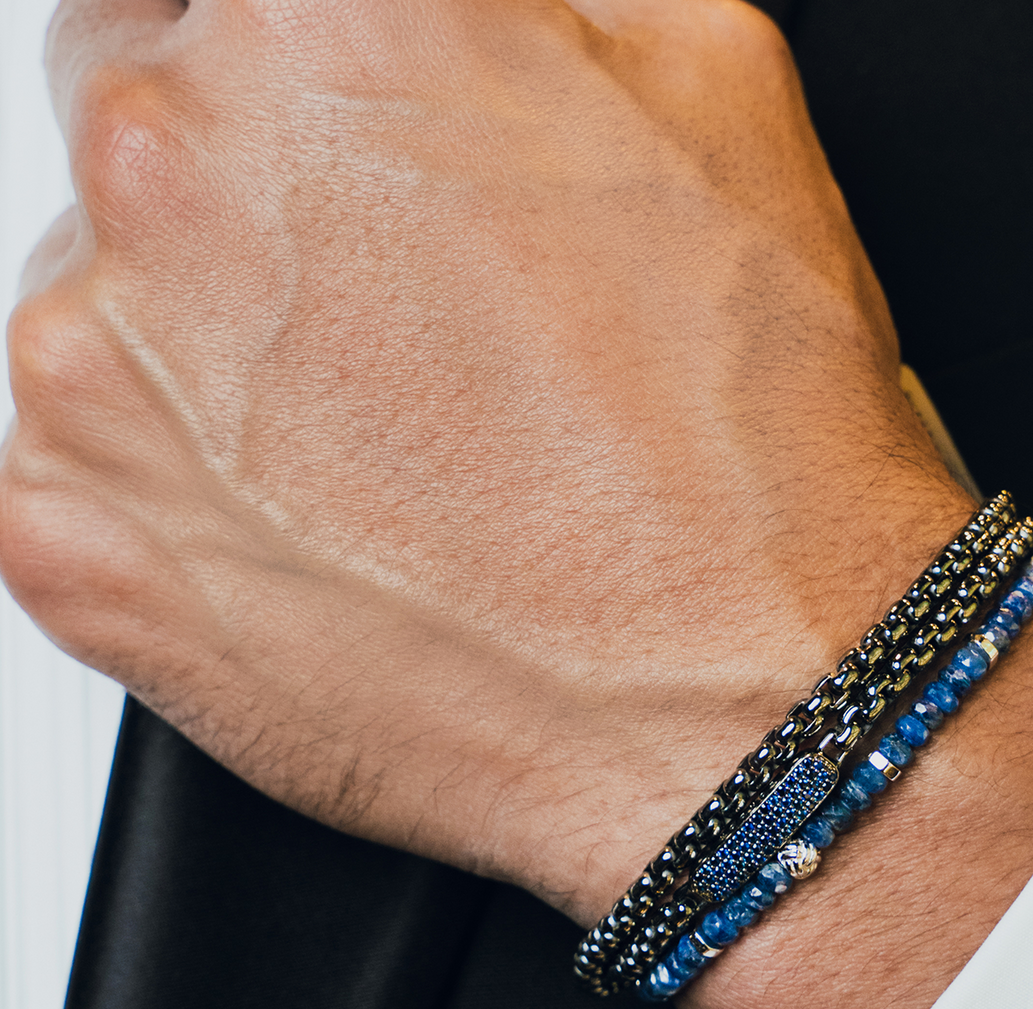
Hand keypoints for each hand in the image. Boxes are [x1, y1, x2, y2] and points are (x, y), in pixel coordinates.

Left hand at [2, 0, 1032, 1008]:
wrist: (750, 709)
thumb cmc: (757, 450)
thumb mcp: (719, 99)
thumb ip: (544, 12)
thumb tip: (481, 16)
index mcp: (333, 22)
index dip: (288, 75)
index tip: (323, 147)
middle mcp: (176, 166)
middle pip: (137, 130)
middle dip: (248, 205)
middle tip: (392, 327)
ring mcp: (94, 366)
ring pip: (102, 314)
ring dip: (210, 365)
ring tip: (385, 462)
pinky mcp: (70, 544)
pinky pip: (83, 483)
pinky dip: (183, 508)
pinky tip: (331, 549)